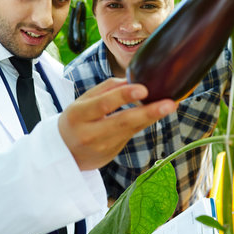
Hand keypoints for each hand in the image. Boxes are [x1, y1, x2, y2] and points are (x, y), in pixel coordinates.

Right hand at [59, 78, 176, 170]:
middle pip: (122, 122)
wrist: (63, 153)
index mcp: (78, 115)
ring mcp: (102, 147)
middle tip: (169, 103)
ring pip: (131, 130)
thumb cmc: (76, 119)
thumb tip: (133, 79)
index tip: (144, 89)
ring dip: (152, 117)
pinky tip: (156, 113)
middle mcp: (90, 134)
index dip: (124, 96)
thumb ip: (107, 89)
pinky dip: (144, 123)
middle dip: (148, 112)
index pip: (103, 104)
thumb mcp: (83, 101)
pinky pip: (131, 135)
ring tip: (170, 105)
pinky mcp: (111, 154)